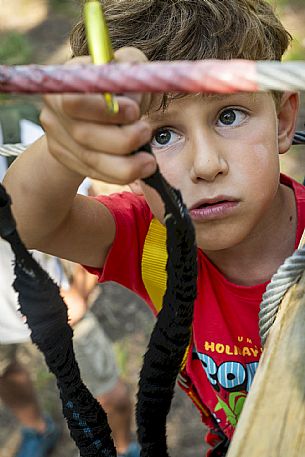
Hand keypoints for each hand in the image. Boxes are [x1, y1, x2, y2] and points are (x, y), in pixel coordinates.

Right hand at [40, 48, 155, 183]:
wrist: (101, 108)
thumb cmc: (120, 84)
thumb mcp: (129, 68)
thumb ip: (131, 75)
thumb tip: (134, 101)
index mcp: (66, 81)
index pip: (75, 101)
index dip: (106, 111)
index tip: (134, 112)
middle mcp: (53, 110)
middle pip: (83, 135)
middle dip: (122, 140)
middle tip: (147, 133)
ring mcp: (56, 137)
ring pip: (91, 160)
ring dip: (126, 165)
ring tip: (149, 161)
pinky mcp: (66, 158)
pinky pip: (94, 173)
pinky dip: (119, 175)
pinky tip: (138, 169)